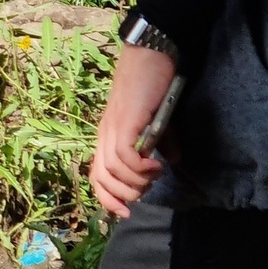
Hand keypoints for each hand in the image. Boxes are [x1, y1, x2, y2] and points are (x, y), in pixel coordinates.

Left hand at [91, 43, 176, 219]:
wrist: (150, 56)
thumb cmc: (152, 86)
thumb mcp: (157, 122)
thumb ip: (160, 144)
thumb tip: (171, 163)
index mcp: (106, 137)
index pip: (96, 176)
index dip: (107, 199)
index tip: (126, 213)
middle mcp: (104, 135)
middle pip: (101, 178)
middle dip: (124, 194)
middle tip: (146, 189)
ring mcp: (112, 128)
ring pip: (112, 170)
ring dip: (135, 181)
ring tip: (154, 175)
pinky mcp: (124, 122)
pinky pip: (125, 156)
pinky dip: (140, 167)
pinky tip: (155, 165)